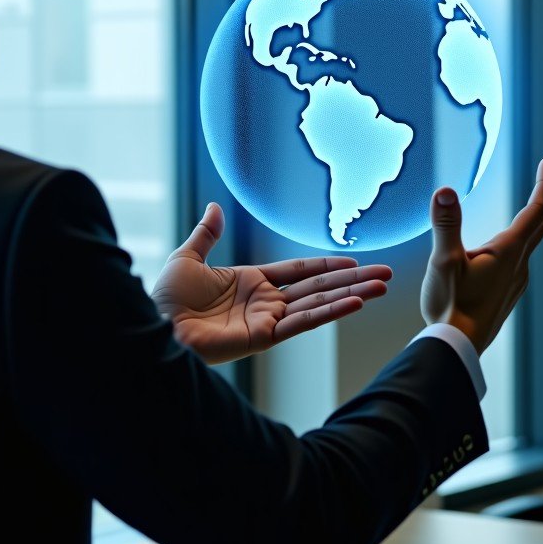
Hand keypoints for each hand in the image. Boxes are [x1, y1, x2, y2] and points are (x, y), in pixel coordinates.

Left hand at [151, 203, 390, 364]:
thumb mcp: (189, 258)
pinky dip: (329, 312)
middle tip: (386, 274)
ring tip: (381, 287)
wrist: (155, 323)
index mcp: (250, 282)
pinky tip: (354, 303)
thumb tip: (215, 207)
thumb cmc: (167, 297)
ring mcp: (267, 320)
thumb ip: (207, 234)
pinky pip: (302, 322)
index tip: (353, 261)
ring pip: (317, 303)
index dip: (326, 266)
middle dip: (352, 280)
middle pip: (317, 288)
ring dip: (351, 295)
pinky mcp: (263, 336)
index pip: (298, 271)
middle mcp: (264, 302)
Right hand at [421, 156, 542, 354]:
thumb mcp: (443, 260)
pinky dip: (517, 243)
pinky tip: (498, 251)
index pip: (536, 210)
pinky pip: (518, 261)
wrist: (457, 346)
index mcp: (508, 252)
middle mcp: (518, 265)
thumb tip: (446, 191)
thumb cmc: (450, 305)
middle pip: (540, 225)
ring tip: (524, 208)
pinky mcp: (504, 294)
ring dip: (530, 221)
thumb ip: (446, 224)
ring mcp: (514, 282)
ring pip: (530, 244)